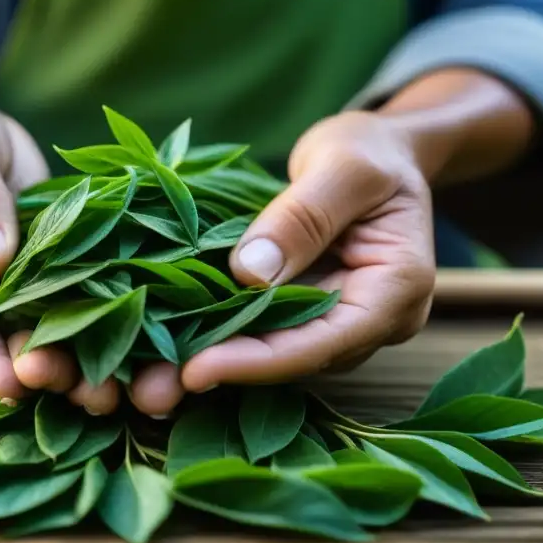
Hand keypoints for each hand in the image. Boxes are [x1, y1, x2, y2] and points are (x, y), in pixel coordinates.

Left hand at [178, 109, 436, 389]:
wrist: (381, 151)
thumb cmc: (369, 150)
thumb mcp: (343, 166)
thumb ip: (303, 217)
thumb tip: (250, 273)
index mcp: (396, 290)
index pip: (324, 342)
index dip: (259, 361)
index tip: (196, 368)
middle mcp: (371, 320)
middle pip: (293, 358)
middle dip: (222, 372)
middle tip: (150, 392)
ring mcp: (339, 321)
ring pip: (272, 352)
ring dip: (211, 360)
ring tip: (147, 381)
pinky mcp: (307, 310)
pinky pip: (262, 328)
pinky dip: (217, 334)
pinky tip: (165, 343)